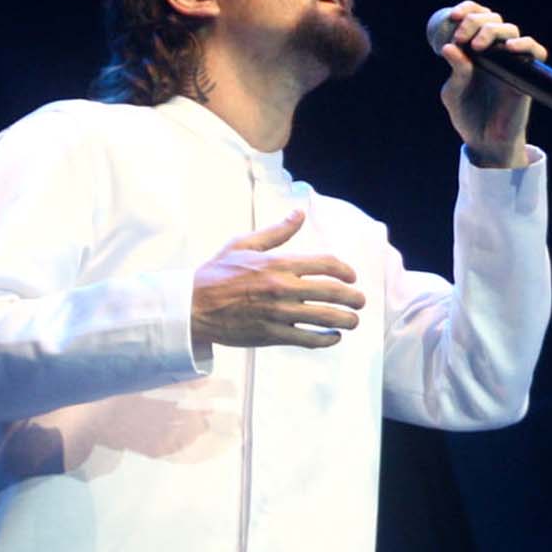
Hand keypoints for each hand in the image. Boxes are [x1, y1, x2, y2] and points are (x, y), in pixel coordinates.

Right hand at [190, 209, 364, 354]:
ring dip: (347, 320)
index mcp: (278, 264)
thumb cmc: (216, 272)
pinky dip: (327, 339)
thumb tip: (299, 212)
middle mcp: (283, 288)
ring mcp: (279, 313)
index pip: (327, 264)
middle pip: (334, 292)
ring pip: (327, 318)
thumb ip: (277, 231)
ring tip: (353, 320)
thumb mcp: (243, 244)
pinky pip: (309, 339)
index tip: (351, 277)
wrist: (192, 306)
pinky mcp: (272, 335)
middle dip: (354, 297)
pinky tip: (333, 336)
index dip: (346, 271)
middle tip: (360, 301)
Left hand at [435, 0, 543, 167]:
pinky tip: (510, 48)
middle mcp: (495, 52)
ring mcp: (512, 62)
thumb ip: (456, 71)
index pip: (477, 17)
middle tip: (462, 38)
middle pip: (494, 19)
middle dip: (475, 21)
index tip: (453, 17)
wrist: (485, 141)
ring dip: (492, 31)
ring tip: (477, 47)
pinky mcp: (527, 76)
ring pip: (511, 30)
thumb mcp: (454, 93)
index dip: (468, 9)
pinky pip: (536, 52)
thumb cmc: (468, 116)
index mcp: (475, 50)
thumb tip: (449, 47)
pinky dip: (526, 45)